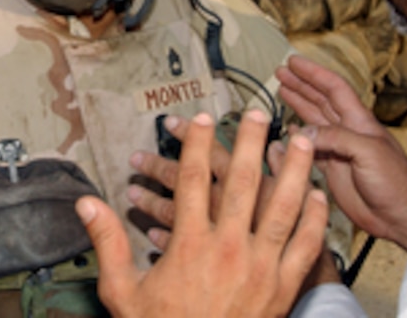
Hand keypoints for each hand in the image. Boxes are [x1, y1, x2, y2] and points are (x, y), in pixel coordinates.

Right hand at [76, 110, 327, 317]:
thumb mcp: (122, 292)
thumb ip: (107, 243)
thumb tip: (86, 203)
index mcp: (190, 246)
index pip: (194, 182)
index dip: (197, 145)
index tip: (202, 118)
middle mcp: (229, 250)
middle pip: (243, 183)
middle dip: (252, 143)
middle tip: (260, 114)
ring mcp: (261, 269)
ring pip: (283, 208)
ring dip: (295, 171)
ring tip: (303, 141)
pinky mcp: (284, 288)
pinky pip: (305, 247)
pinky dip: (315, 220)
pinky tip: (320, 196)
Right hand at [277, 55, 406, 250]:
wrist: (402, 216)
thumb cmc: (396, 183)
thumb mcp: (368, 152)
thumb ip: (336, 137)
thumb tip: (303, 131)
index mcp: (359, 122)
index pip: (333, 89)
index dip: (314, 74)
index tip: (294, 62)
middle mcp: (347, 131)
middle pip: (320, 100)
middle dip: (301, 84)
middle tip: (281, 72)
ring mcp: (340, 150)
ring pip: (313, 121)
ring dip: (298, 104)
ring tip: (282, 90)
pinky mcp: (333, 169)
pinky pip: (311, 147)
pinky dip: (298, 137)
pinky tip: (290, 129)